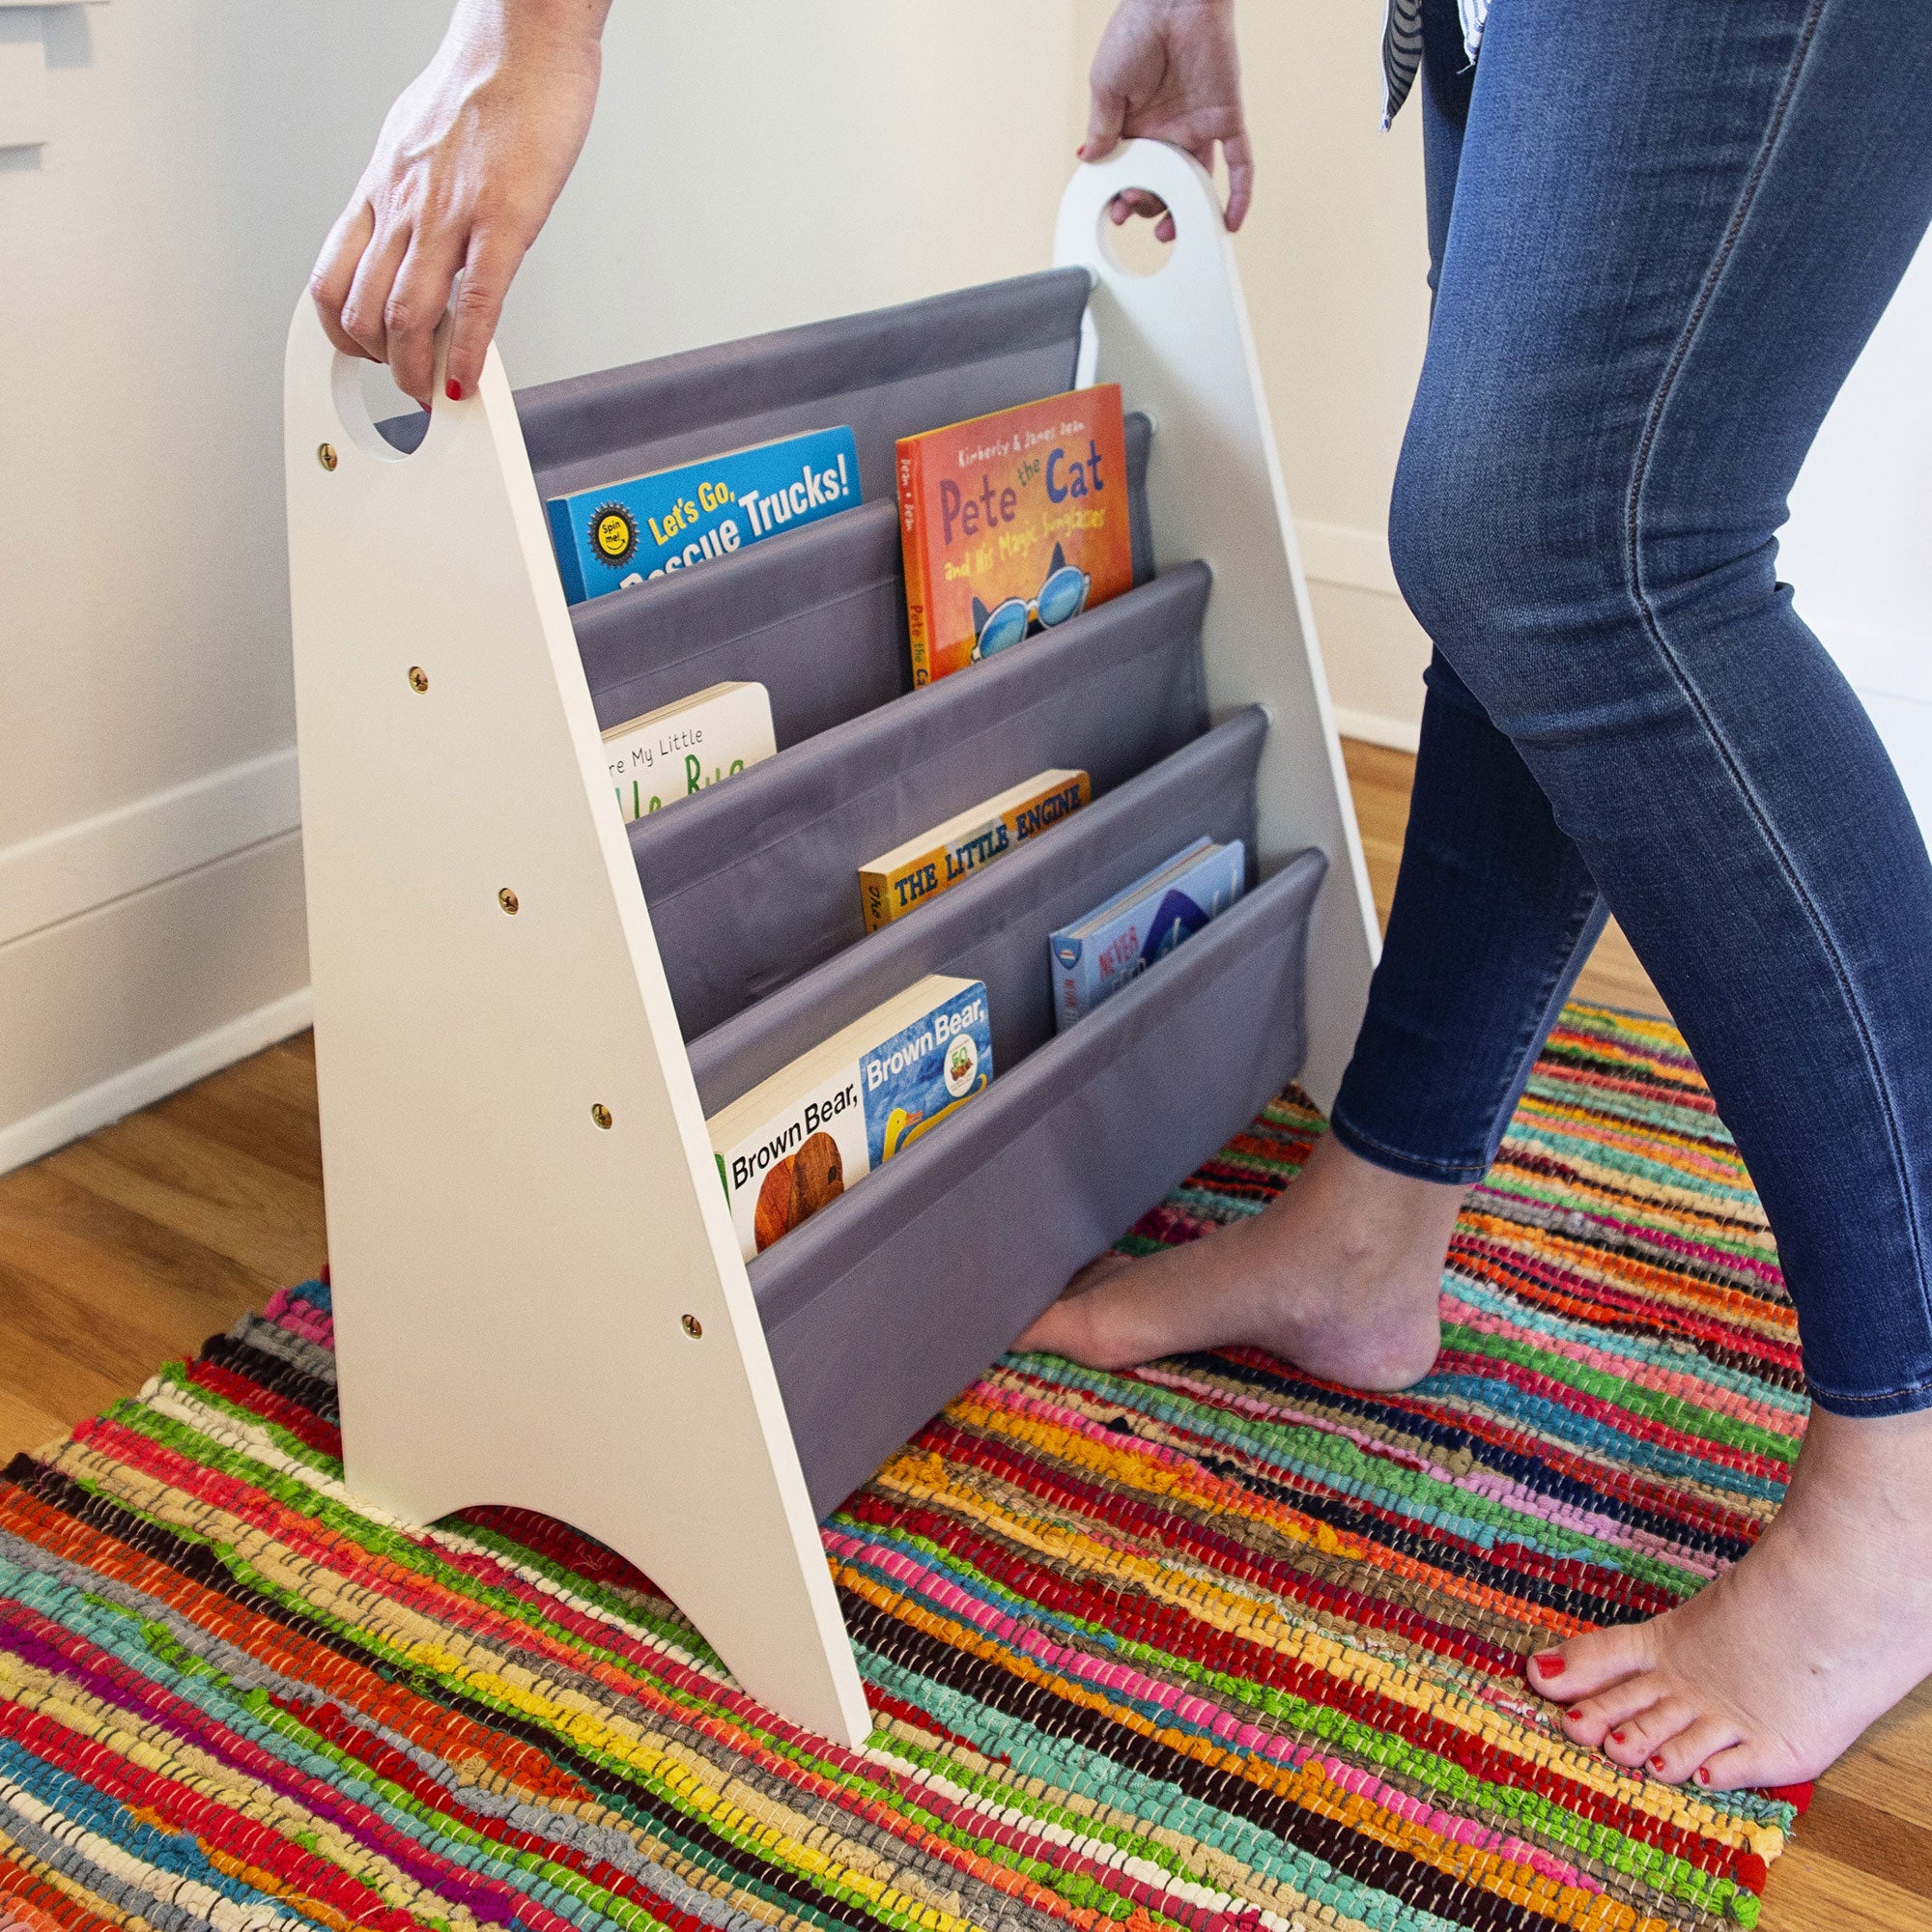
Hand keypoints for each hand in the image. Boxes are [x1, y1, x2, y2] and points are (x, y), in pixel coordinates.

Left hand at [309, 0, 609, 408]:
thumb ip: (416, 194)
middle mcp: (403, 206)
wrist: (522, 41)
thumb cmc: (485, 82)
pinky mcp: (502, 224)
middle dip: (380, 364)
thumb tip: (421, 233)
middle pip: (363, 310)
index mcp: (382, 188)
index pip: (333, 277)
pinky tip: (473, 378)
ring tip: (433, 394)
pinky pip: (475, 305)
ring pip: (406, 319)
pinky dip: (469, 355)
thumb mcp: (422, 140)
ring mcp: (449, 218)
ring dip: (416, 373)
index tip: (366, 354)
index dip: (340, 330)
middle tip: (406, 382)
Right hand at [1081, 0, 1252, 239]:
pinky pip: (1239, 164)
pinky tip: (1231, 223)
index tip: (1115, 211)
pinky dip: (1239, 194)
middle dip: (1148, 204)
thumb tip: (1089, 162)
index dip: (1123, 195)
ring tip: (1171, 232)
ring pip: (1197, 182)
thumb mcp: (1105, 85)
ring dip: (1186, 212)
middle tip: (1135, 208)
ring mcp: (1199, 125)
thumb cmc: (1134, 31)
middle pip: (1163, 183)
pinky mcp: (1226, 117)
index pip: (1131, 172)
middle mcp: (1169, 129)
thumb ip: (1101, 127)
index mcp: (1137, 123)